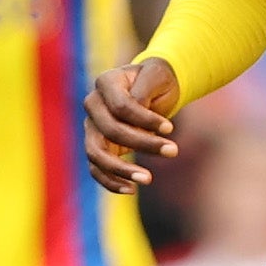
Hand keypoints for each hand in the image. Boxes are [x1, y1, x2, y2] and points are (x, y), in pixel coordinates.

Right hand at [85, 56, 181, 191]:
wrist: (153, 88)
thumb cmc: (157, 80)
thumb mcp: (157, 76)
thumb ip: (145, 89)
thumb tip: (137, 110)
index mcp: (106, 82)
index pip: (120, 106)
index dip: (145, 119)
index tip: (171, 129)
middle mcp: (93, 104)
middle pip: (110, 130)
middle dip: (142, 144)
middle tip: (173, 151)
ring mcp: (92, 127)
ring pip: (97, 154)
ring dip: (122, 169)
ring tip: (148, 178)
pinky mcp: (97, 146)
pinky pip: (96, 169)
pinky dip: (110, 182)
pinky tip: (131, 190)